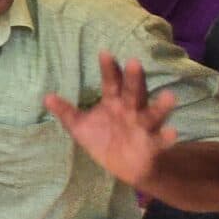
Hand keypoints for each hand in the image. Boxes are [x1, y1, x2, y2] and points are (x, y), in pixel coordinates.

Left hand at [45, 52, 178, 190]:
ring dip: (161, 106)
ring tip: (169, 96)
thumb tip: (46, 97)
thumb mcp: (81, 127)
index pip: (110, 82)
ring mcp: (143, 126)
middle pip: (133, 92)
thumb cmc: (103, 139)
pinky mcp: (152, 144)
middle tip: (134, 62)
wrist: (123, 166)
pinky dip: (167, 137)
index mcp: (113, 102)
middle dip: (134, 79)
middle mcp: (131, 110)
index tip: (104, 52)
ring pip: (153, 113)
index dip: (108, 69)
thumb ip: (67, 112)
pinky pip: (161, 141)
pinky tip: (173, 133)